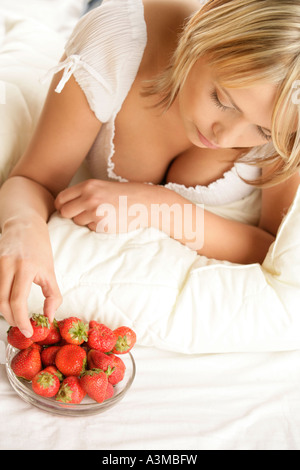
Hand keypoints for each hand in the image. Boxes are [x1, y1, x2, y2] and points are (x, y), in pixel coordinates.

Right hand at [0, 217, 61, 335]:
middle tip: (22, 326)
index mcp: (25, 268)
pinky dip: (1, 300)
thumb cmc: (39, 248)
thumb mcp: (50, 271)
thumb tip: (48, 317)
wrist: (24, 224)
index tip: (28, 332)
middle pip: (2, 303)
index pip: (18, 301)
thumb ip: (53, 296)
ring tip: (17, 316)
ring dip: (5, 311)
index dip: (21, 321)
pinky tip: (8, 305)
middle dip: (12, 319)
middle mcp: (7, 265)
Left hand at [55, 179, 154, 232]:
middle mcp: (90, 198)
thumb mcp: (101, 187)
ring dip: (86, 221)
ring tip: (101, 214)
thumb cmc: (123, 194)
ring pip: (78, 222)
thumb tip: (63, 206)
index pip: (61, 199)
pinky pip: (91, 229)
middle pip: (65, 212)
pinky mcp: (104, 225)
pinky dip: (97, 226)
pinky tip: (109, 220)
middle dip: (71, 215)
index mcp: (88, 186)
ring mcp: (96, 213)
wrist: (145, 202)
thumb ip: (84, 193)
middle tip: (83, 214)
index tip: (66, 209)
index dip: (61, 206)